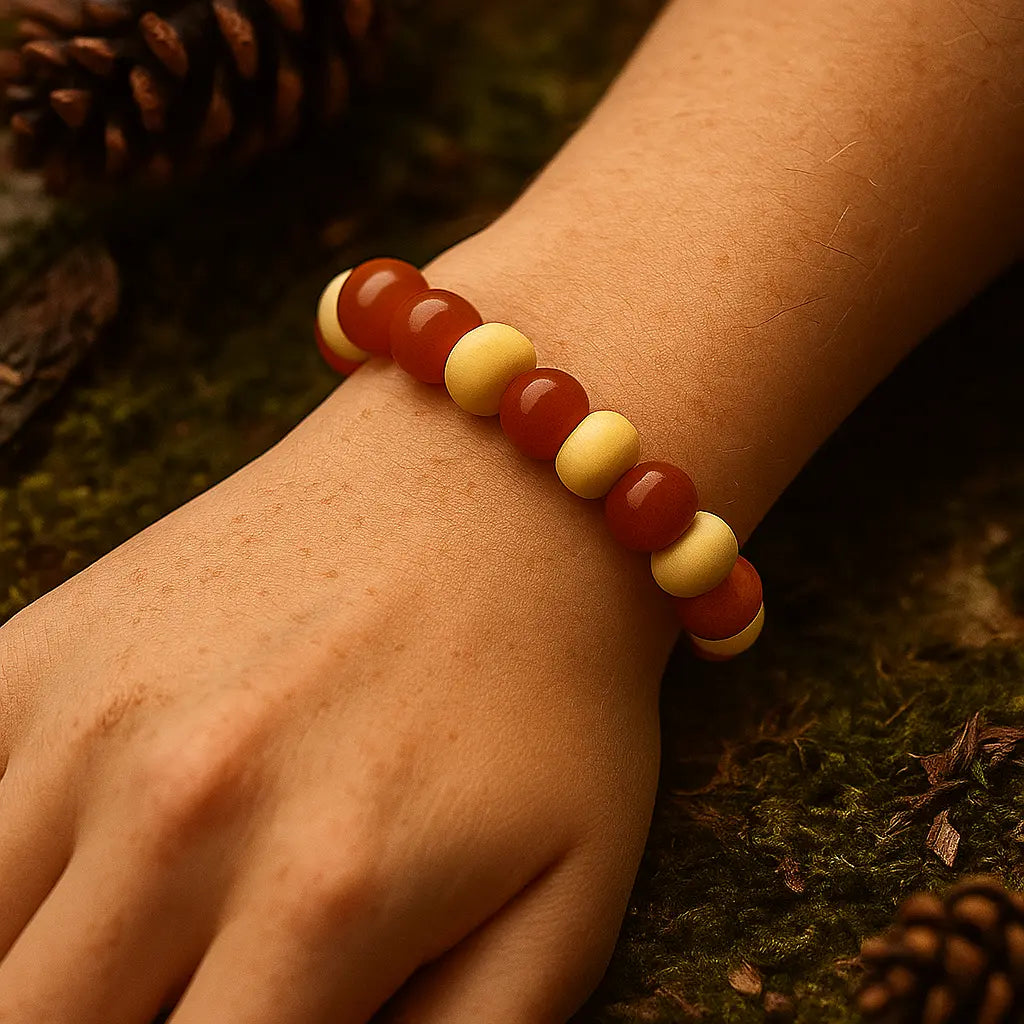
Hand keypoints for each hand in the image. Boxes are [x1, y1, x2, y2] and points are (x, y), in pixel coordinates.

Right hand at [0, 357, 673, 1022]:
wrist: (491, 490)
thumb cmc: (545, 693)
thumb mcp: (569, 898)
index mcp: (326, 899)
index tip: (248, 1023)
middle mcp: (180, 810)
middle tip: (196, 985)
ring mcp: (92, 718)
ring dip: (52, 973)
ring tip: (148, 939)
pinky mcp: (43, 650)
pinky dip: (5, 873)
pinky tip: (87, 861)